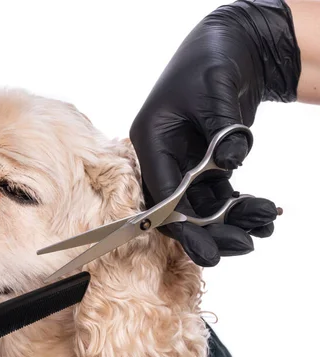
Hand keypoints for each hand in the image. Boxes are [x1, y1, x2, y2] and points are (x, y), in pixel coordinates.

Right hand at [130, 0, 300, 266]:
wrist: (233, 45)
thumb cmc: (212, 59)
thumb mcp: (214, 90)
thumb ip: (221, 129)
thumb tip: (231, 163)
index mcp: (151, 141)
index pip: (161, 193)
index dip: (183, 224)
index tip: (207, 249)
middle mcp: (164, 158)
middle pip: (181, 209)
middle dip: (211, 231)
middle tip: (243, 245)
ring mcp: (185, 164)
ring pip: (204, 207)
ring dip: (233, 221)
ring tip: (265, 224)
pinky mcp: (207, 166)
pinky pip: (221, 196)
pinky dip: (242, 208)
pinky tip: (264, 215)